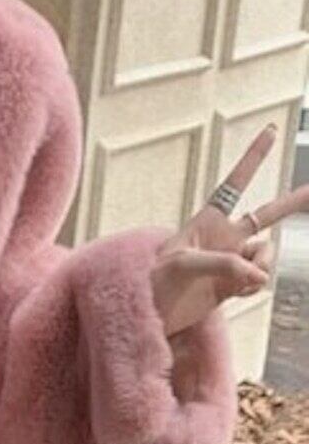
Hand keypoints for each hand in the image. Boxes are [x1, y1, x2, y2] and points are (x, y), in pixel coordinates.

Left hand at [150, 123, 308, 337]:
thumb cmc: (155, 281)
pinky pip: (260, 279)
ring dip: (261, 266)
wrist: (149, 314)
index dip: (253, 157)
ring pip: (267, 254)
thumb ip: (224, 264)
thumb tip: (257, 275)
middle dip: (295, 201)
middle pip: (268, 214)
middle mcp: (224, 238)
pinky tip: (237, 292)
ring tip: (241, 280)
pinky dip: (254, 286)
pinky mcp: (234, 285)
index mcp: (208, 221)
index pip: (235, 184)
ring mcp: (231, 261)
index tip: (271, 130)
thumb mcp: (184, 264)